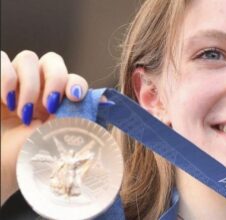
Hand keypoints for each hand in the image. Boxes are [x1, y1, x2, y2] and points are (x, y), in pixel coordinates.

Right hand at [1, 50, 88, 205]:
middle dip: (55, 79)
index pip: (72, 78)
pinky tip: (6, 102)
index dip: (75, 83)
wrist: (0, 165)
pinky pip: (1, 58)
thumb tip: (107, 102)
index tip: (74, 97)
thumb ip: (80, 118)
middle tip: (49, 105)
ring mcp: (15, 81)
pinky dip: (5, 78)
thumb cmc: (28, 154)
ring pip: (28, 58)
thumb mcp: (58, 137)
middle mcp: (38, 86)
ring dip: (29, 85)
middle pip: (53, 60)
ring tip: (23, 113)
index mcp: (57, 99)